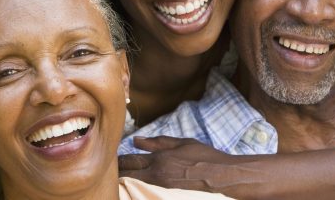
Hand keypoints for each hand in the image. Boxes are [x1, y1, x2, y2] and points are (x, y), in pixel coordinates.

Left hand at [118, 136, 251, 192]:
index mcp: (159, 158)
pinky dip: (137, 188)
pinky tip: (136, 186)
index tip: (113, 159)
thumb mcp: (181, 143)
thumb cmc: (204, 156)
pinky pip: (144, 191)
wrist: (222, 176)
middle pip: (128, 174)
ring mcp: (160, 187)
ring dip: (127, 180)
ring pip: (134, 185)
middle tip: (113, 170)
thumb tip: (136, 139)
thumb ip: (157, 141)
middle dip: (119, 172)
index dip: (119, 160)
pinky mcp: (166, 195)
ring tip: (122, 178)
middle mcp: (156, 174)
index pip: (130, 160)